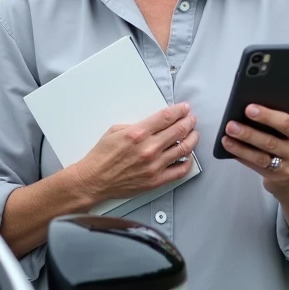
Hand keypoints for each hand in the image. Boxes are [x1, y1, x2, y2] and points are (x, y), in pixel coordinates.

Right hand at [72, 102, 199, 202]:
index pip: (166, 117)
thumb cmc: (102, 156)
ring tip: (194, 134)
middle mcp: (148, 149)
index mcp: (138, 133)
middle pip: (178, 130)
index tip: (184, 109)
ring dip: (192, 138)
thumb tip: (154, 123)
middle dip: (188, 122)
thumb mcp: (115, 130)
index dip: (179, 111)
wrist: (94, 180)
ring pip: (183, 149)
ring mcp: (154, 166)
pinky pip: (180, 170)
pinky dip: (187, 162)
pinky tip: (188, 156)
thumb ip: (137, 125)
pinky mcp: (156, 180)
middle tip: (191, 119)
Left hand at [220, 85, 288, 197]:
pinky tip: (229, 147)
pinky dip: (242, 156)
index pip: (286, 123)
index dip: (268, 115)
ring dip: (242, 144)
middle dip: (249, 130)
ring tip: (227, 134)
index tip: (250, 107)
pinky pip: (256, 166)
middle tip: (231, 121)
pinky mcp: (277, 178)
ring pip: (261, 155)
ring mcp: (288, 167)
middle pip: (270, 140)